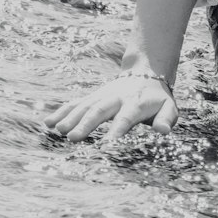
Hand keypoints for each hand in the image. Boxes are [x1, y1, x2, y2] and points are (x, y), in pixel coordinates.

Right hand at [44, 73, 178, 147]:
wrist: (145, 73)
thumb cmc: (157, 99)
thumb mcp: (169, 107)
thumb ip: (166, 118)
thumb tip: (163, 131)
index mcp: (135, 103)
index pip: (126, 118)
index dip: (117, 130)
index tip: (108, 144)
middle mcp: (115, 98)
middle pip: (99, 111)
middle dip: (86, 124)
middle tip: (73, 138)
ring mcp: (101, 96)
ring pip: (84, 106)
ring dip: (70, 118)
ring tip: (58, 130)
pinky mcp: (92, 97)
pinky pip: (75, 103)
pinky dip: (62, 111)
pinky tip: (48, 122)